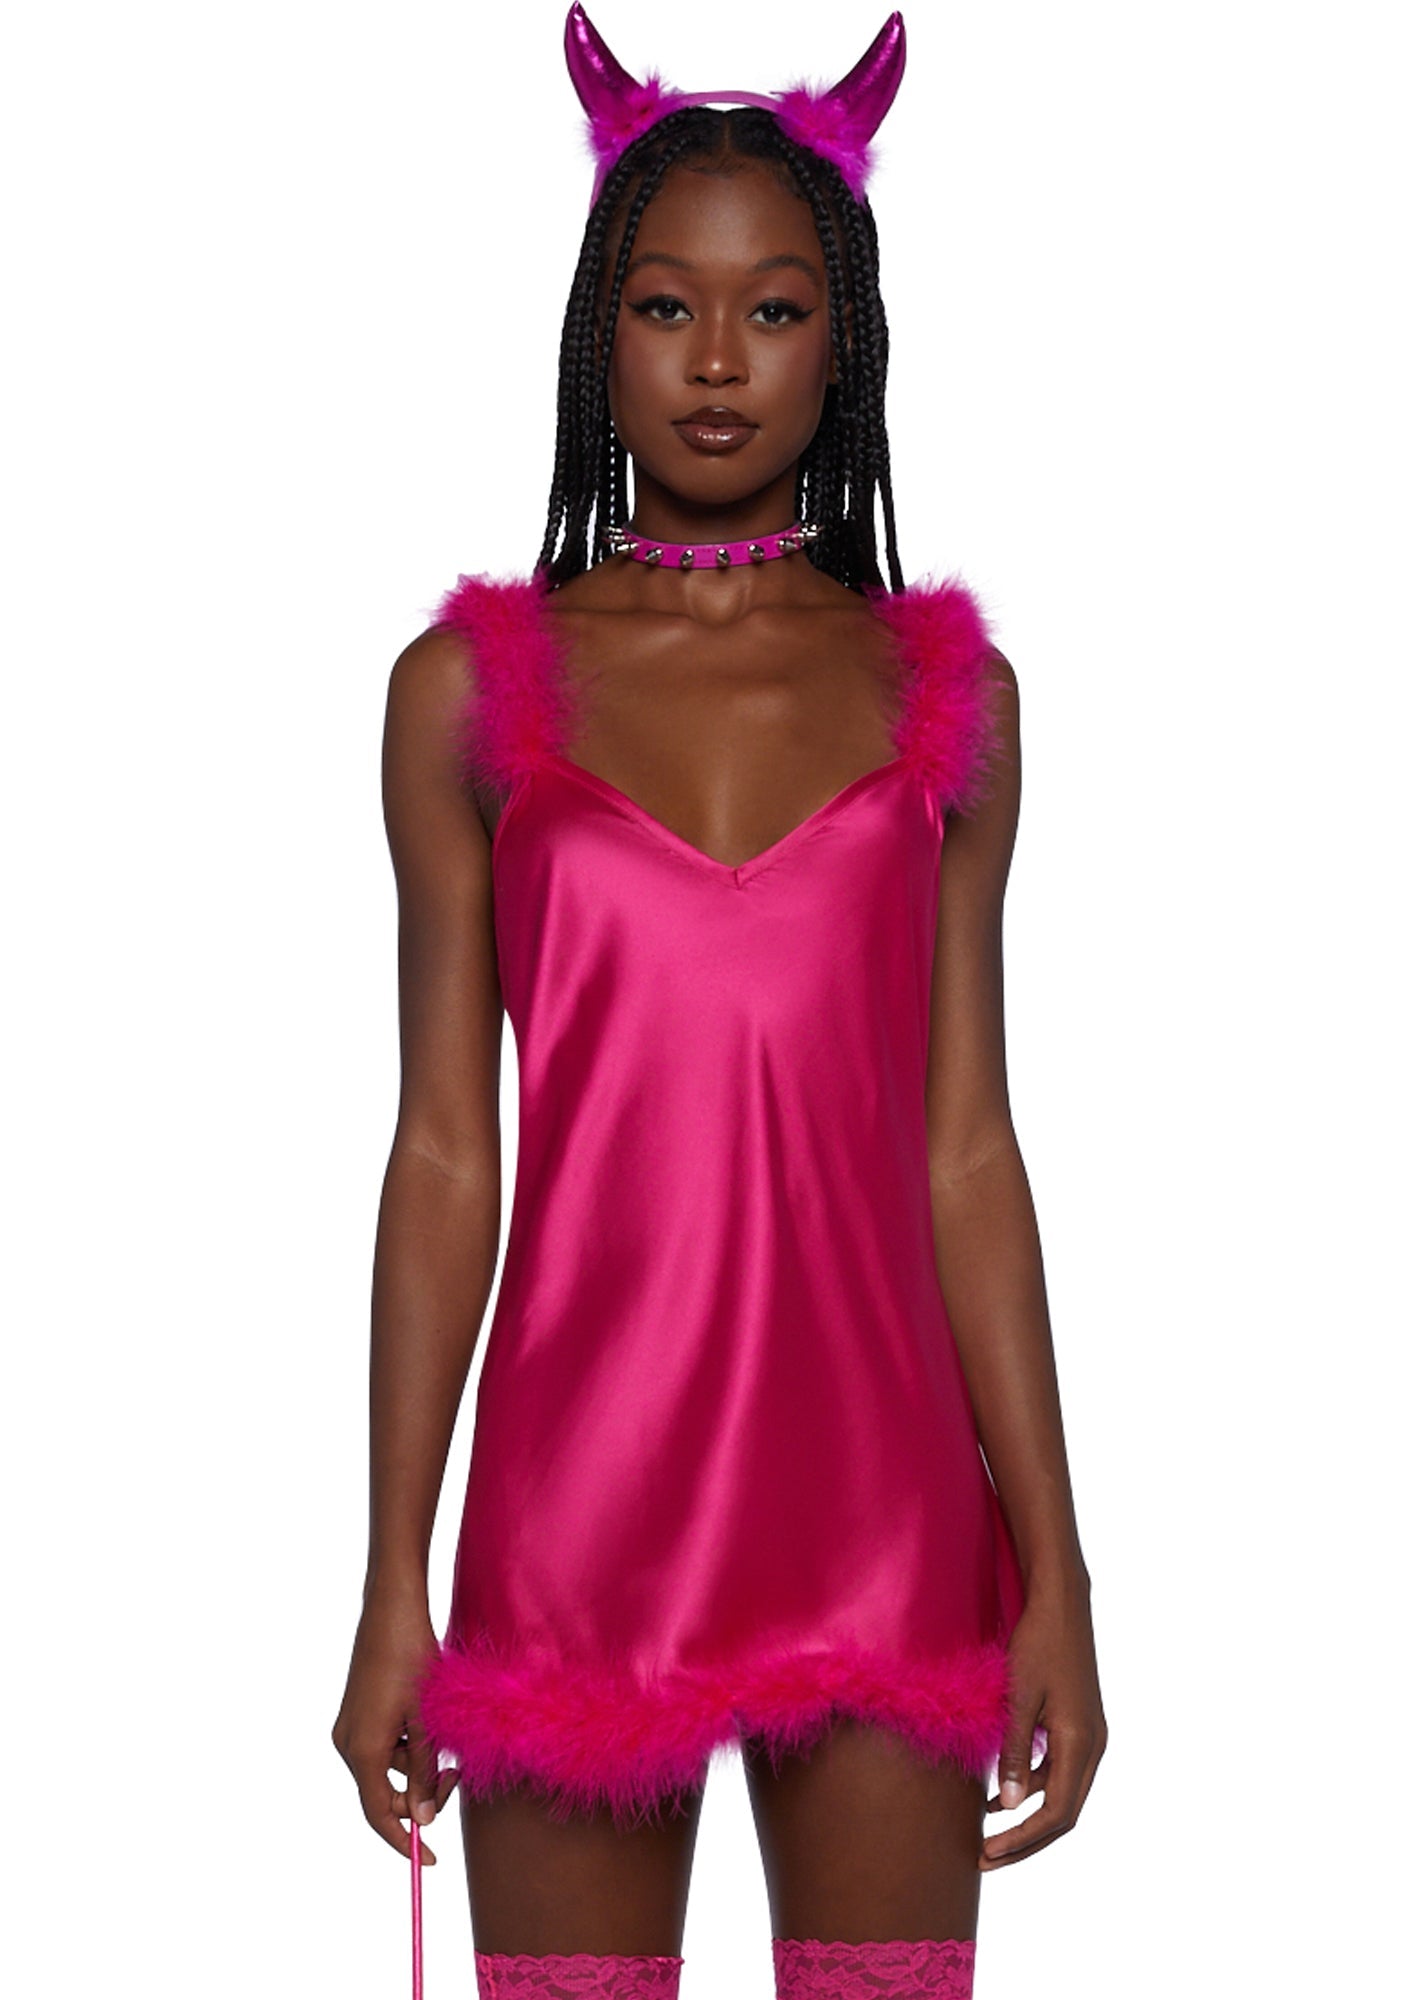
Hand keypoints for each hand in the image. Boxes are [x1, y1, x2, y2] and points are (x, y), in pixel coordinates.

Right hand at [332, 1585, 459, 1863]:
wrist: (391, 1609)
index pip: (379, 1814)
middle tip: (457, 1776)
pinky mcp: (356, 1713)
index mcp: (364, 1750)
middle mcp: (348, 1744)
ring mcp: (349, 1728)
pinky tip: (427, 1721)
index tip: (431, 1859)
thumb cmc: (411, 1657)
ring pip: (388, 1767)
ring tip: (445, 1734)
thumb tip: (422, 1819)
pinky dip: (407, 1746)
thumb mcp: (427, 1718)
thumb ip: (424, 1771)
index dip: (403, 1841)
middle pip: (384, 1793)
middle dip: (420, 1794)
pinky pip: (383, 1746)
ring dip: (418, 1764)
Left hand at [980, 1572, 1106, 1868]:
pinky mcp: (1079, 1725)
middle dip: (1025, 1840)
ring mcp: (1090, 1736)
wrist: (1061, 1602)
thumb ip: (1014, 1752)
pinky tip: (1001, 1792)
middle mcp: (1093, 1746)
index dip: (1022, 1840)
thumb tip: (1008, 1806)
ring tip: (986, 1830)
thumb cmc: (1038, 1644)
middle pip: (1063, 1813)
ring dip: (1028, 1816)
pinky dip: (1032, 1787)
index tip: (987, 1853)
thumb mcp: (1019, 1698)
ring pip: (1062, 1794)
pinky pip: (1059, 1771)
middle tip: (985, 1857)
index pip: (1056, 1814)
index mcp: (1081, 1743)